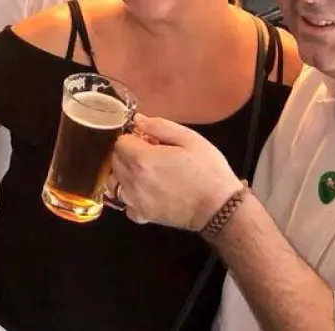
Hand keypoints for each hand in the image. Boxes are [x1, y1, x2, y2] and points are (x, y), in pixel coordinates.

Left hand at [111, 114, 244, 231]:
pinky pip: (125, 203)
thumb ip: (159, 126)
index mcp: (142, 159)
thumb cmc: (208, 171)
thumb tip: (138, 120)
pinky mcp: (142, 215)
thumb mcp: (190, 139)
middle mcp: (132, 180)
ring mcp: (135, 200)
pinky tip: (145, 191)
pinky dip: (130, 197)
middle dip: (128, 154)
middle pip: (115, 160)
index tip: (148, 141)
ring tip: (146, 172)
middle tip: (151, 154)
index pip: (120, 142)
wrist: (220, 209)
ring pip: (114, 181)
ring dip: (125, 174)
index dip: (134, 138)